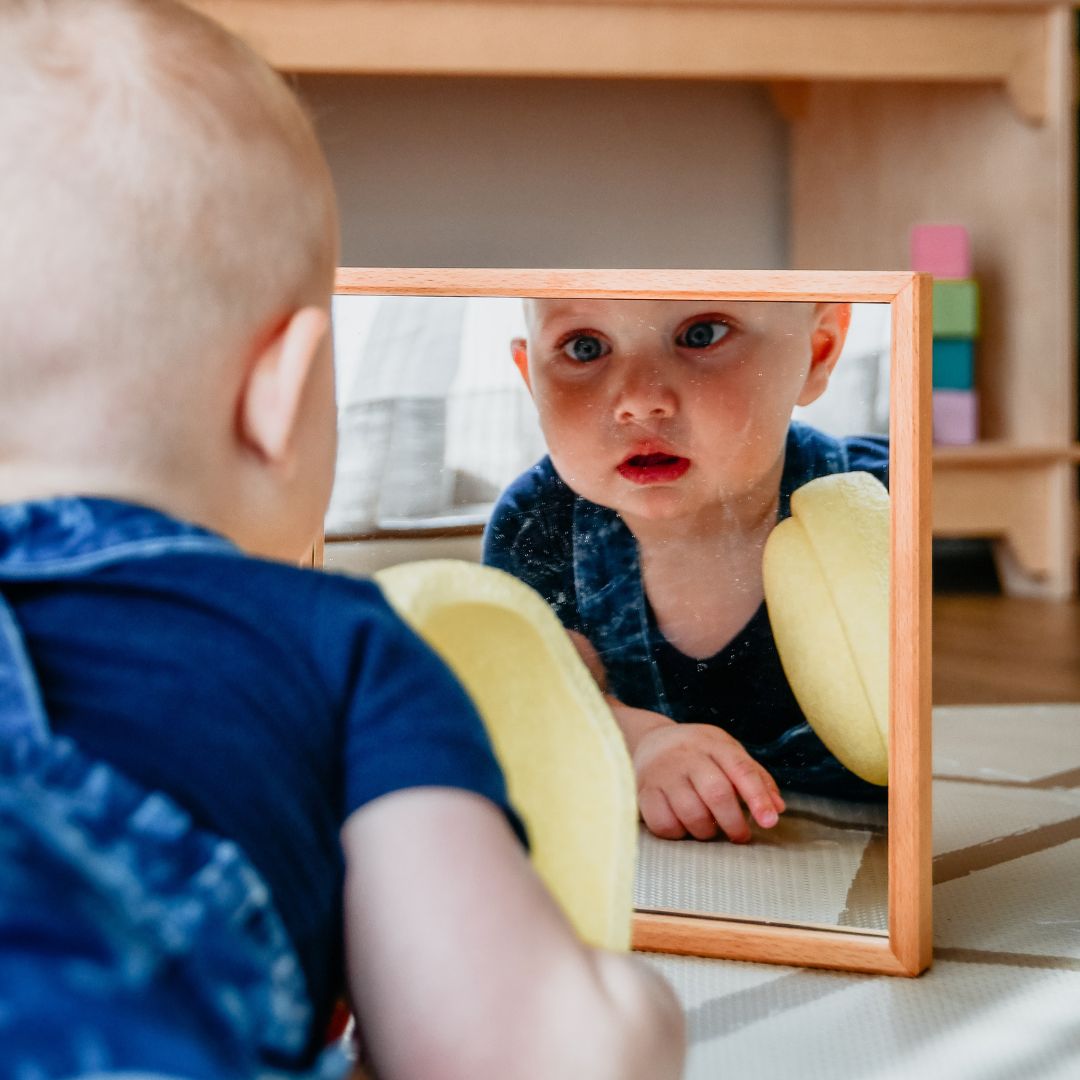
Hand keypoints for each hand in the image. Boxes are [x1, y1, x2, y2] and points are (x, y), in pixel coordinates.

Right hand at [630, 720, 785, 842]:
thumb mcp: (727, 752)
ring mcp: (662, 773)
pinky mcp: (643, 791)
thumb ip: (755, 777)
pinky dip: (679, 833)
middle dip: (733, 822)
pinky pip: (663, 823)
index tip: (770, 821)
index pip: (741, 769)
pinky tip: (683, 826)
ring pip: (690, 813)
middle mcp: (687, 756)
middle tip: (740, 836)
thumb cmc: (698, 752)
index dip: (758, 797)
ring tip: (710, 829)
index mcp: (713, 743)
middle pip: (717, 793)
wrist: (649, 741)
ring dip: (706, 831)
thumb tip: (778, 808)